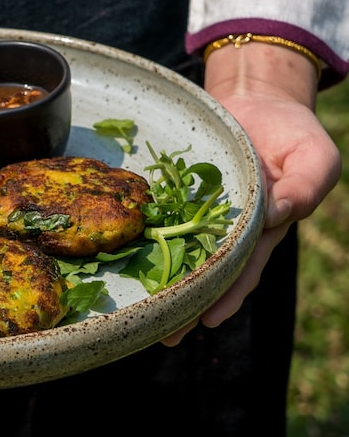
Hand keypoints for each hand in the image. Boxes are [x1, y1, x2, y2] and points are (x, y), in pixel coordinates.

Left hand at [162, 41, 340, 344]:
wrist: (258, 102)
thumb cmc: (292, 133)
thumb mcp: (315, 157)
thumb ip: (306, 186)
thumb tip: (276, 212)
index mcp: (261, 230)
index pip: (243, 270)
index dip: (227, 295)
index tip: (209, 319)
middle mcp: (226, 229)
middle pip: (204, 272)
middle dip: (186, 303)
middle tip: (163, 334)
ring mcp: (198, 213)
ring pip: (176, 251)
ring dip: (158, 279)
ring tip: (137, 311)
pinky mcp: (176, 194)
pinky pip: (158, 216)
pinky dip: (143, 234)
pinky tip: (121, 253)